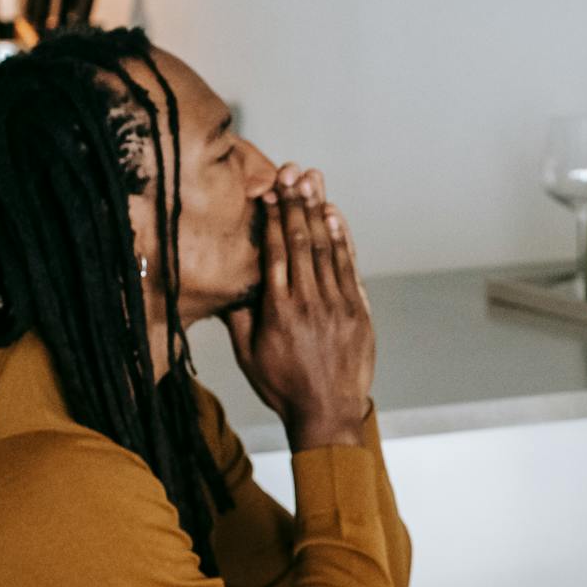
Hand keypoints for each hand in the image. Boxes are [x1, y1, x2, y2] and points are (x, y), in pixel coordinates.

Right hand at [225, 164, 374, 447]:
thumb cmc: (282, 386)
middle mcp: (308, 302)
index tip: (269, 190)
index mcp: (277, 311)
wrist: (328, 414)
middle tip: (291, 172)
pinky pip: (350, 267)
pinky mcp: (359, 312)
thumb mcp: (247, 354)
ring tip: (312, 182)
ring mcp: (338, 305)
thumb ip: (237, 314)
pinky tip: (335, 215)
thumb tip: (227, 278)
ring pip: (328, 248)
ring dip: (320, 211)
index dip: (274, 216)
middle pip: (303, 241)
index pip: (276, 251)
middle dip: (296, 203)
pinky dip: (344, 239)